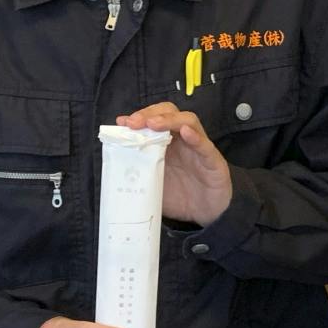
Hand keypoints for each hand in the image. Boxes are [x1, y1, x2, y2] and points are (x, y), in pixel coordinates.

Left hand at [116, 103, 232, 225]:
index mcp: (166, 142)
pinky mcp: (213, 161)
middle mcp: (182, 140)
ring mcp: (198, 148)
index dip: (138, 117)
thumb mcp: (152, 183)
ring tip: (154, 123)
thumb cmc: (180, 195)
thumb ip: (138, 173)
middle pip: (169, 112)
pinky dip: (195, 137)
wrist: (206, 214)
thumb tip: (113, 170)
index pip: (153, 119)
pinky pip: (205, 145)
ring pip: (188, 121)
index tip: (122, 122)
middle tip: (134, 123)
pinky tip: (186, 132)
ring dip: (170, 119)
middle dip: (150, 114)